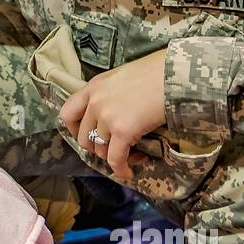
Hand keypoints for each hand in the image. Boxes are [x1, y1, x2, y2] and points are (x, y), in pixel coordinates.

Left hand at [60, 48, 167, 181]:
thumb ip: (112, 93)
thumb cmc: (157, 71)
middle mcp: (95, 102)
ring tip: (132, 155)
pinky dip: (121, 169)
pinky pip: (115, 159)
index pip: (67, 113)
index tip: (87, 136)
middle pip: (84, 137)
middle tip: (115, 148)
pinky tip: (129, 171)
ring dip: (114, 157)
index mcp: (94, 86)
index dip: (74, 130)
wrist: (176, 73)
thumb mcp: (124, 76)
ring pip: (100, 150)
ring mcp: (107, 117)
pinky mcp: (122, 131)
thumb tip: (117, 111)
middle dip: (98, 147)